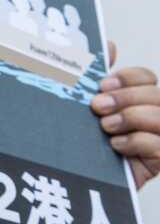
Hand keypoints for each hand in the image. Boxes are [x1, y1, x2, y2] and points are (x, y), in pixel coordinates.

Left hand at [92, 41, 159, 187]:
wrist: (71, 179)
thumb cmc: (79, 140)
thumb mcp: (81, 104)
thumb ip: (93, 75)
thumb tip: (108, 44)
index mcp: (133, 99)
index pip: (146, 77)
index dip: (127, 77)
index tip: (101, 84)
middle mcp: (150, 116)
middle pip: (157, 94)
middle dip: (126, 98)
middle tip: (97, 107)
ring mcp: (158, 138)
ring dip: (131, 118)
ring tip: (105, 127)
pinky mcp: (159, 161)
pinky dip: (137, 142)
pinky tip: (115, 146)